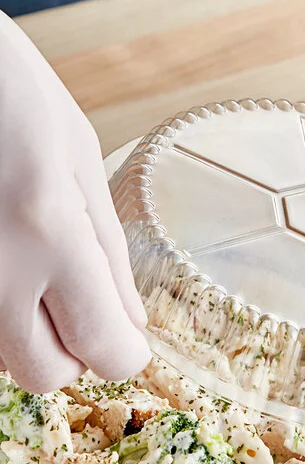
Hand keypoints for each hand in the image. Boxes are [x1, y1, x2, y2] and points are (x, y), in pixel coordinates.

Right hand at [0, 12, 149, 392]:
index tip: (130, 333)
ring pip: (2, 357)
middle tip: (82, 297)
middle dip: (76, 349)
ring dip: (31, 332)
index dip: (125, 352)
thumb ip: (108, 249)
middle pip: (45, 374)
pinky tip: (5, 253)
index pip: (103, 348)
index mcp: (47, 230)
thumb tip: (132, 320)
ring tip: (35, 261)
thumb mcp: (78, 159)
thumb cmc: (8, 89)